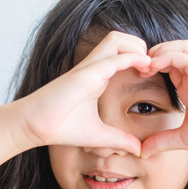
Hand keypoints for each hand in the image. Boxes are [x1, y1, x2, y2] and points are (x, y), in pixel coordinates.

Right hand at [18, 31, 151, 155]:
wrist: (35, 126)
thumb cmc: (61, 128)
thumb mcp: (99, 136)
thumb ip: (119, 140)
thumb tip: (138, 150)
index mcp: (97, 76)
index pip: (122, 53)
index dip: (140, 59)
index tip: (151, 75)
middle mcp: (94, 67)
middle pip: (121, 38)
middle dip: (140, 46)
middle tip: (151, 67)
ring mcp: (89, 68)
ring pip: (116, 38)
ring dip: (136, 47)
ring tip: (147, 65)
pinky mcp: (86, 73)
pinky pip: (112, 57)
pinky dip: (131, 58)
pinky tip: (143, 69)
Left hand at [139, 40, 187, 158]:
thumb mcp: (182, 139)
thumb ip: (162, 142)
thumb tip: (141, 152)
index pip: (165, 63)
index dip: (147, 65)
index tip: (132, 77)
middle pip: (171, 48)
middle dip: (151, 53)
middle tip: (135, 67)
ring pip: (180, 46)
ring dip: (161, 50)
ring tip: (146, 65)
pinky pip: (186, 57)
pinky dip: (169, 56)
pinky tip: (155, 66)